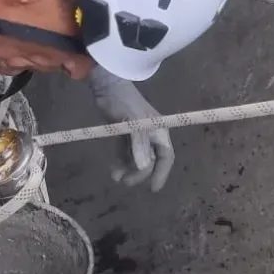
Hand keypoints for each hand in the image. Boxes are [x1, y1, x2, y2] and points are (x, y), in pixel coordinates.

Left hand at [89, 73, 174, 192]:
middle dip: (140, 173)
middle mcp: (150, 134)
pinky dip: (121, 161)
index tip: (153, 188)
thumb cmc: (123, 101)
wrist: (107, 85)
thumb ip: (138, 143)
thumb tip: (145, 166)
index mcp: (158, 131)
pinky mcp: (125, 133)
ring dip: (128, 169)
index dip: (161, 173)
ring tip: (115, 177)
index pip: (166, 156)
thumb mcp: (132, 122)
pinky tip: (114, 169)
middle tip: (125, 182)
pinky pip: (126, 152)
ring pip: (136, 158)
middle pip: (150, 160)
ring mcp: (137, 134)